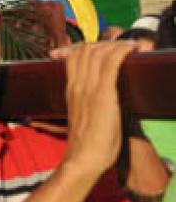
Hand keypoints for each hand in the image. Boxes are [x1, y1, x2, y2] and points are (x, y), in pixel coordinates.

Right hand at [57, 40, 138, 180]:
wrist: (84, 158)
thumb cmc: (86, 143)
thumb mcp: (81, 117)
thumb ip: (86, 102)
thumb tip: (98, 98)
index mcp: (70, 89)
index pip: (74, 56)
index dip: (88, 46)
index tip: (104, 47)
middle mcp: (77, 84)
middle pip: (85, 50)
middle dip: (104, 43)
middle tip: (122, 46)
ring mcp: (89, 88)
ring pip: (97, 53)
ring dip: (115, 44)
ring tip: (129, 46)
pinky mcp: (103, 95)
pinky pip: (110, 64)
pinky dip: (121, 52)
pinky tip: (131, 50)